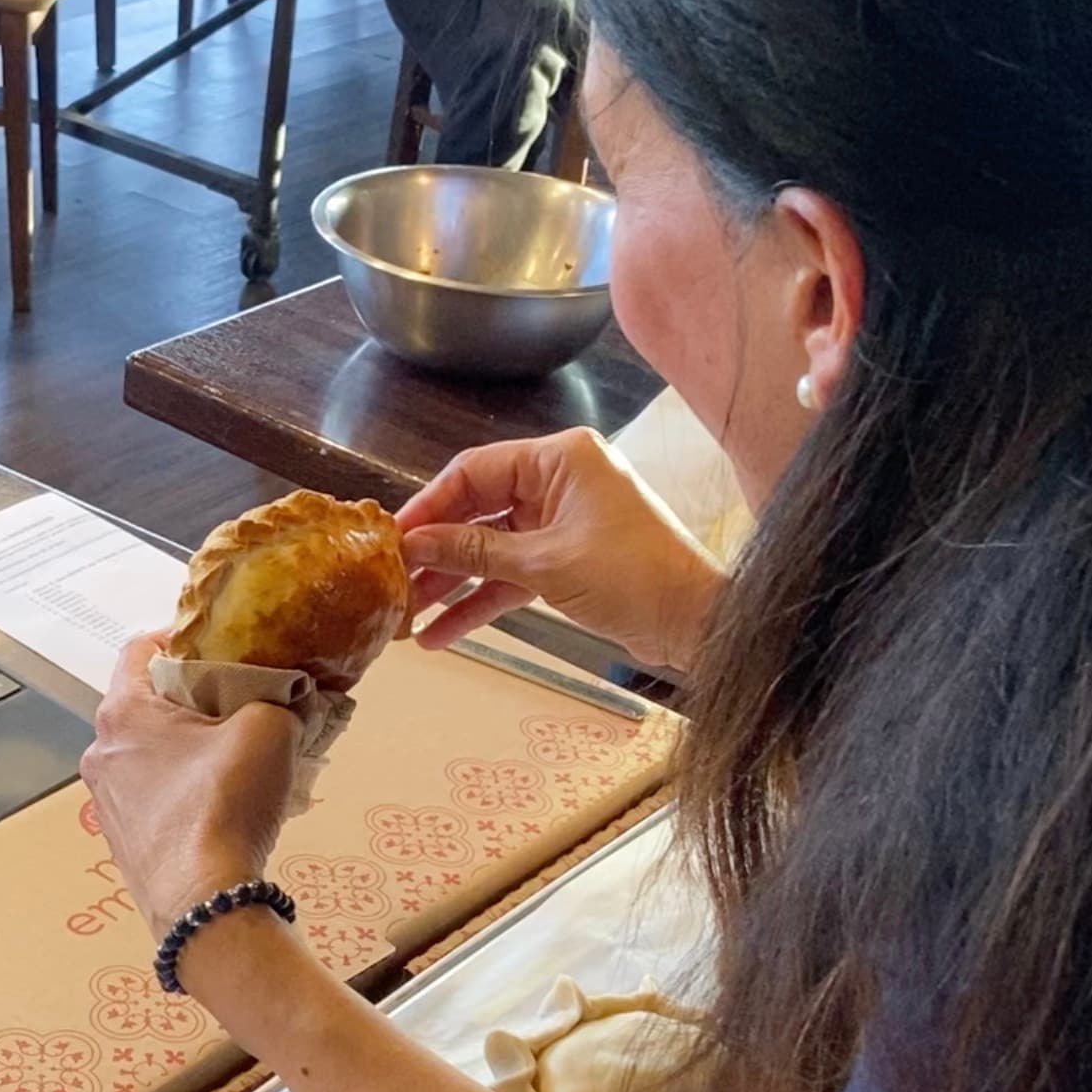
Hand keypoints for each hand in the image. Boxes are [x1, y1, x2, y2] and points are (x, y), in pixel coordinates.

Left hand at [81, 635, 301, 941]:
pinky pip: (152, 797)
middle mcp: (101, 752)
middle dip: (191, 698)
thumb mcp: (270, 730)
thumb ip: (281, 698)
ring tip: (236, 756)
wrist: (204, 903)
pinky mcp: (121, 842)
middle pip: (145, 703)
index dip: (180, 636)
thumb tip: (294, 696)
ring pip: (148, 753)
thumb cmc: (224, 804)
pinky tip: (222, 804)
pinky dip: (182, 789)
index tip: (219, 644)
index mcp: (123, 712)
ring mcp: (105, 801)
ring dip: (187, 747)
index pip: (140, 648)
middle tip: (238, 701)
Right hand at [397, 429, 726, 672]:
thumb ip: (474, 553)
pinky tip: (443, 633)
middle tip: (392, 580)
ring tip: (407, 617)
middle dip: (435, 551)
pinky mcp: (567, 559)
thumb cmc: (636, 576)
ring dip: (452, 584)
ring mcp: (562, 521)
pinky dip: (481, 601)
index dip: (428, 506)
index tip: (392, 538)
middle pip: (477, 510)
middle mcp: (559, 481)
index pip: (473, 471)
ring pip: (490, 548)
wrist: (699, 623)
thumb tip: (414, 546)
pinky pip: (511, 575)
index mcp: (559, 458)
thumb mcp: (544, 564)